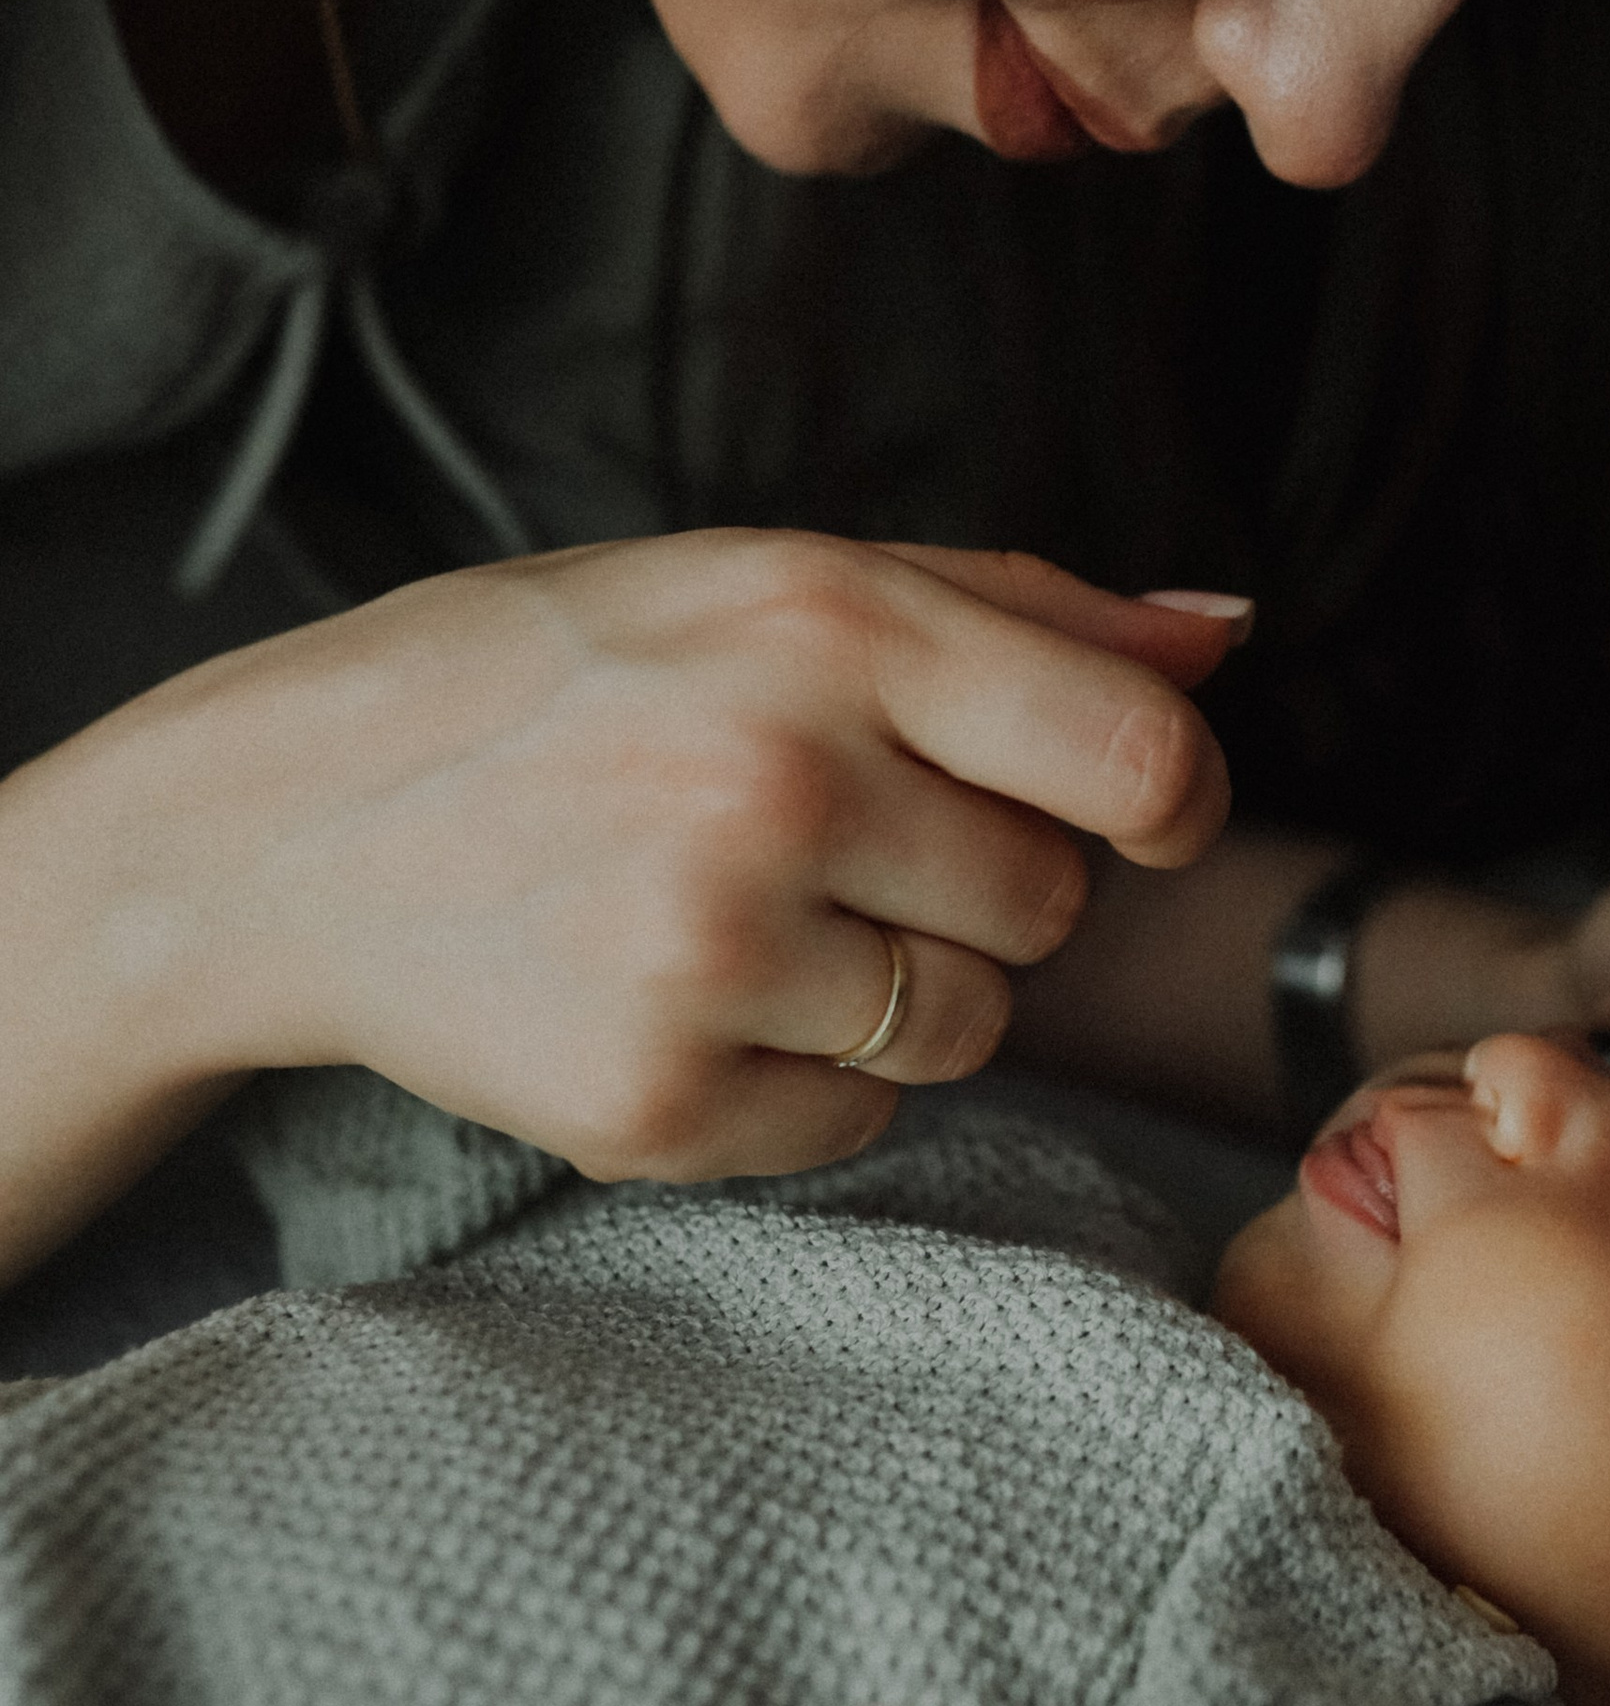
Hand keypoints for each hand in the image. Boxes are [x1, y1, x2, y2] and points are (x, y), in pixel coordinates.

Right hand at [41, 534, 1242, 1185]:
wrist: (287, 822)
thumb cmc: (559, 678)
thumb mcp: (768, 581)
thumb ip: (1015, 608)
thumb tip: (1225, 636)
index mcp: (827, 622)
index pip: (1136, 758)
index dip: (1170, 803)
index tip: (1136, 817)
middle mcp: (778, 779)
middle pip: (1052, 906)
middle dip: (972, 886)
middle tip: (824, 840)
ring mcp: (710, 949)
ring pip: (971, 1030)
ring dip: (895, 993)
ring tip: (742, 915)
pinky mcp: (653, 1098)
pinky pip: (856, 1124)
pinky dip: (794, 1081)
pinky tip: (676, 994)